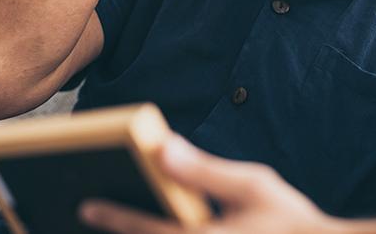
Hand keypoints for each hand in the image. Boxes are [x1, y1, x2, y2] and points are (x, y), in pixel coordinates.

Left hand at [78, 134, 339, 233]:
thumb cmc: (289, 220)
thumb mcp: (254, 185)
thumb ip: (205, 170)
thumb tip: (161, 149)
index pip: (147, 228)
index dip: (113, 217)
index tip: (86, 207)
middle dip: (119, 233)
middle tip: (87, 217)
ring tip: (111, 226)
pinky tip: (150, 229)